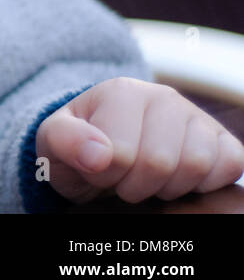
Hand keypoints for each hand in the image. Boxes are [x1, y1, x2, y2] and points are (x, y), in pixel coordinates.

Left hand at [36, 76, 243, 203]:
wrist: (101, 152)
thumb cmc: (77, 146)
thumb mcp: (53, 141)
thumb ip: (64, 141)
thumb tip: (98, 155)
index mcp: (122, 92)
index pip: (121, 153)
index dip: (105, 173)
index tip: (96, 167)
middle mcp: (164, 97)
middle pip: (160, 162)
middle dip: (134, 184)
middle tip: (121, 178)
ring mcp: (196, 116)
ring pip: (196, 165)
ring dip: (166, 187)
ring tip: (146, 178)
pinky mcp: (221, 139)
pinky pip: (230, 166)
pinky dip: (204, 183)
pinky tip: (176, 179)